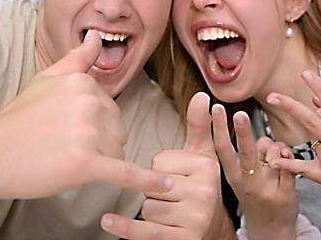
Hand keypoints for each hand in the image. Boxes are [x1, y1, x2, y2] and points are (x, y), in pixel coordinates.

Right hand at [0, 30, 172, 199]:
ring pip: (118, 150)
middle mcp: (90, 103)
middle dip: (100, 141)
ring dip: (101, 159)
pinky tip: (163, 187)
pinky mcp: (87, 163)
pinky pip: (125, 173)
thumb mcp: (47, 79)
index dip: (93, 122)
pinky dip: (145, 182)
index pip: (109, 106)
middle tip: (65, 146)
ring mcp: (89, 134)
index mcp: (83, 83)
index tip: (68, 128)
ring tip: (68, 158)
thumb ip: (78, 59)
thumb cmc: (19, 118)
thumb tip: (96, 37)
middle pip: (117, 128)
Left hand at [101, 92, 221, 238]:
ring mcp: (195, 217)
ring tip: (169, 211)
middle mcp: (205, 191)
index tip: (176, 176)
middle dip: (154, 190)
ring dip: (150, 210)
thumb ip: (199, 125)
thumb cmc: (199, 186)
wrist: (212, 229)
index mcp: (207, 166)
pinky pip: (146, 230)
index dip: (161, 169)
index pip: (160, 161)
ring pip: (147, 207)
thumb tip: (202, 95)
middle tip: (172, 197)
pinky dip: (124, 227)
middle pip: (152, 183)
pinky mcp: (182, 239)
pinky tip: (108, 221)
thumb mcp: (202, 156)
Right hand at [212, 105, 297, 239]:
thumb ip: (250, 154)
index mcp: (233, 175)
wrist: (270, 229)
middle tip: (240, 114)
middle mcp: (247, 182)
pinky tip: (286, 169)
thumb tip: (268, 141)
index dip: (218, 127)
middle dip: (243, 131)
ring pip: (274, 149)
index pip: (222, 148)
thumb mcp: (242, 177)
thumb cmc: (254, 196)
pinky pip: (290, 161)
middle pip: (246, 150)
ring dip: (277, 147)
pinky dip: (290, 158)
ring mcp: (266, 188)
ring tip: (274, 162)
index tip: (215, 109)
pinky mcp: (285, 193)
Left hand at [266, 70, 320, 214]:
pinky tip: (274, 159)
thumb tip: (315, 100)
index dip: (319, 88)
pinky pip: (301, 167)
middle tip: (272, 96)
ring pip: (311, 137)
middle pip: (311, 121)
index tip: (305, 74)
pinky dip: (287, 163)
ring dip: (315, 132)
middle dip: (290, 106)